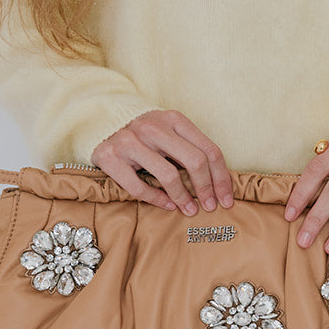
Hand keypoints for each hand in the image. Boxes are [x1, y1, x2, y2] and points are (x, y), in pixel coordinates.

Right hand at [91, 110, 235, 215]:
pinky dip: (157, 200)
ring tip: (189, 210)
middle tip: (210, 206)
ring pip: (168, 175)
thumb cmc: (144, 134)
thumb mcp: (168, 131)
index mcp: (174, 119)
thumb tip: (218, 181)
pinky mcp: (111, 157)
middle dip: (206, 188)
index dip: (221, 177)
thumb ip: (189, 148)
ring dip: (183, 198)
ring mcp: (131, 141)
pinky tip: (167, 205)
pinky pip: (139, 186)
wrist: (101, 123)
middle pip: (194, 161)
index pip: (209, 149)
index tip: (226, 198)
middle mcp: (154, 127)